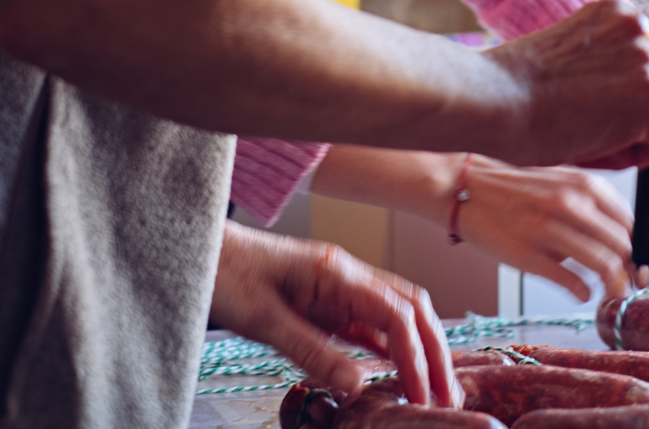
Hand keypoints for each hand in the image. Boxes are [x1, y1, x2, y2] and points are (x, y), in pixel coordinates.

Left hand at [210, 222, 460, 406]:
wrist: (200, 251)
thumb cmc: (226, 274)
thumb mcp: (265, 321)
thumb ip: (312, 352)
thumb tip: (359, 387)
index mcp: (336, 272)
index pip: (395, 313)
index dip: (416, 355)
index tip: (425, 396)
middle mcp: (346, 274)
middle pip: (409, 308)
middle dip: (434, 351)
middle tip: (448, 398)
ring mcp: (337, 286)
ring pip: (394, 314)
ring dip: (417, 349)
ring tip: (431, 391)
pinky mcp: (324, 300)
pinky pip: (368, 323)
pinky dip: (390, 346)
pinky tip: (395, 371)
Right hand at [455, 157, 633, 299]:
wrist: (468, 189)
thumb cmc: (519, 191)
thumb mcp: (562, 183)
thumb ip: (594, 207)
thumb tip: (627, 243)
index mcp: (583, 185)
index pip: (632, 224)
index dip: (642, 251)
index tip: (642, 266)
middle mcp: (570, 204)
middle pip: (624, 247)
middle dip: (633, 273)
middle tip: (631, 286)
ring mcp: (549, 229)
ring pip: (604, 265)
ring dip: (614, 288)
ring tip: (610, 294)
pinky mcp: (528, 256)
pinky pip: (572, 283)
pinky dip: (584, 292)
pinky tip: (581, 292)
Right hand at [485, 0, 648, 168]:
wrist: (491, 100)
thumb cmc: (519, 93)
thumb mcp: (581, 57)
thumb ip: (623, 63)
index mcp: (621, 9)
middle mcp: (639, 23)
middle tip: (637, 138)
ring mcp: (647, 55)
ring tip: (601, 138)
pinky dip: (642, 156)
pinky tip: (599, 145)